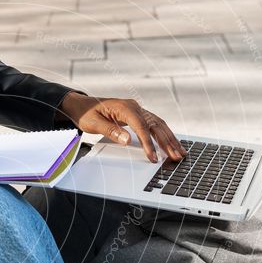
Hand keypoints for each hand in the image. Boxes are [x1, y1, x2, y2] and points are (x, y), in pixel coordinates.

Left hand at [59, 92, 185, 162]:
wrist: (81, 105)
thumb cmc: (86, 113)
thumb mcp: (94, 123)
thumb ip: (111, 131)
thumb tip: (128, 140)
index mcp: (125, 107)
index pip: (141, 127)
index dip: (148, 143)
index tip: (153, 157)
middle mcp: (134, 107)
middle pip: (155, 125)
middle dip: (167, 142)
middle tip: (176, 157)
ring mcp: (137, 110)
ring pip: (158, 124)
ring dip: (169, 139)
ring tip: (180, 152)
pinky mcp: (137, 115)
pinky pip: (154, 125)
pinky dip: (163, 135)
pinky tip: (171, 143)